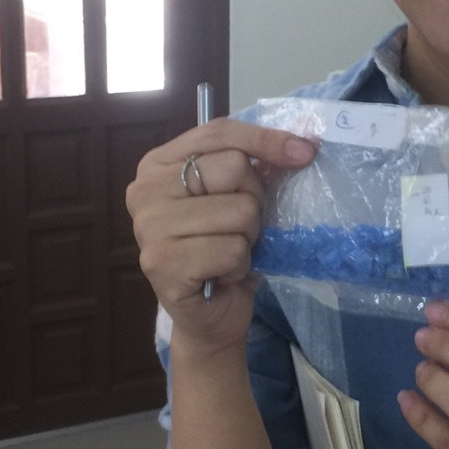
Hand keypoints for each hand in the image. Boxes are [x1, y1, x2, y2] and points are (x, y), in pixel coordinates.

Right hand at [125, 119, 314, 351]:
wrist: (210, 316)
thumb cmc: (222, 250)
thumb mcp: (236, 198)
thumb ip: (253, 167)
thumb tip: (301, 146)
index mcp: (158, 164)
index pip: (219, 132)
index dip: (265, 139)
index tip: (304, 152)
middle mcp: (144, 190)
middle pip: (234, 167)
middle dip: (252, 201)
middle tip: (236, 229)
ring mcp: (148, 227)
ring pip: (239, 211)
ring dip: (247, 238)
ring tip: (227, 253)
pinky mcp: (161, 263)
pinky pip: (232, 249)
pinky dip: (240, 265)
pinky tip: (222, 275)